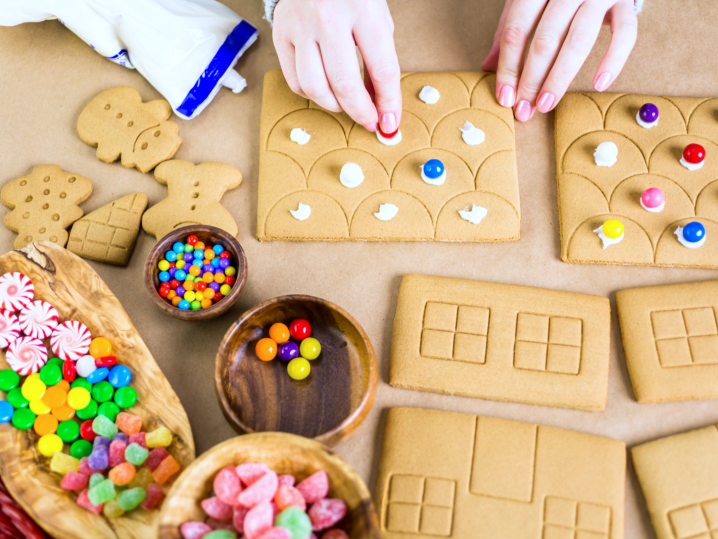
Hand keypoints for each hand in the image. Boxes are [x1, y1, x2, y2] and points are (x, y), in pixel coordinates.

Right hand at [272, 0, 401, 133]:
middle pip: (345, 84)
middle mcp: (329, 17)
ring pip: (315, 88)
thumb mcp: (376, 18)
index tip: (390, 121)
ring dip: (335, 106)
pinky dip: (312, 95)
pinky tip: (324, 89)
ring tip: (346, 104)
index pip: (382, 69)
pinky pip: (295, 81)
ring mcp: (301, 26)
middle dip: (361, 112)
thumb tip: (381, 105)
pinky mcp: (281, 34)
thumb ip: (379, 59)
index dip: (388, 102)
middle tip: (369, 121)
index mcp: (363, 9)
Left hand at [482, 0, 637, 120]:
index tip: (505, 97)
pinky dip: (613, 60)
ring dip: (559, 78)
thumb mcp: (528, 1)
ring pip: (579, 40)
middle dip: (532, 80)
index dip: (508, 67)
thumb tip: (487, 66)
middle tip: (524, 110)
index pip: (516, 30)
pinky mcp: (625, 1)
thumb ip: (510, 29)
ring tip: (546, 105)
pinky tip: (599, 84)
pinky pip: (624, 33)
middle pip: (545, 39)